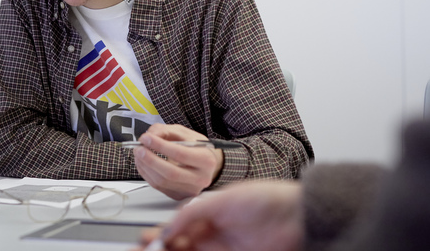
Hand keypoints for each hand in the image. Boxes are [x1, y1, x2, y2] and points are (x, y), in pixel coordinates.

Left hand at [133, 124, 223, 199]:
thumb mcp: (184, 133)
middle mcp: (201, 178)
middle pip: (171, 173)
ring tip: (138, 154)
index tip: (146, 138)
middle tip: (138, 148)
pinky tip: (142, 163)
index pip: (180, 154)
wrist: (205, 164)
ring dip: (145, 167)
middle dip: (150, 159)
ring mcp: (190, 190)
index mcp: (206, 160)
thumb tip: (149, 135)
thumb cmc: (195, 148)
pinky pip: (158, 187)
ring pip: (162, 182)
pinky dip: (146, 174)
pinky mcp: (179, 196)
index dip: (160, 146)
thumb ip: (166, 131)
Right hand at [137, 180, 303, 250]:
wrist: (300, 216)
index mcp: (208, 213)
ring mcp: (224, 250)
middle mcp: (213, 234)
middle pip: (179, 245)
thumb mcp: (224, 200)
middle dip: (159, 248)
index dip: (160, 235)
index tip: (145, 242)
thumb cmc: (267, 199)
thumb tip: (169, 227)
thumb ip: (194, 213)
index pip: (177, 227)